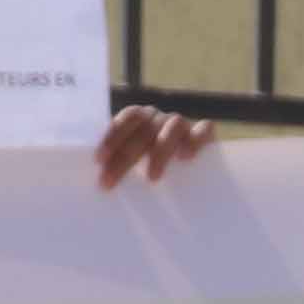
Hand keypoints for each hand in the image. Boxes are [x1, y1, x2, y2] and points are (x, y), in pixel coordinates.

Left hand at [93, 103, 211, 190]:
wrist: (195, 179)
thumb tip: (101, 185)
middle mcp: (160, 119)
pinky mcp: (205, 136)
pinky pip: (204, 130)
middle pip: (143, 129)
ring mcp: (183, 125)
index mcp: (141, 120)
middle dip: (125, 156)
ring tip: (152, 178)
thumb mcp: (134, 169)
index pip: (127, 118)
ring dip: (160, 151)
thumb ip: (120, 167)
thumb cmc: (152, 174)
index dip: (112, 136)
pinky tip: (186, 158)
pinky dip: (195, 140)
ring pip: (173, 126)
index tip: (99, 160)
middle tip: (110, 182)